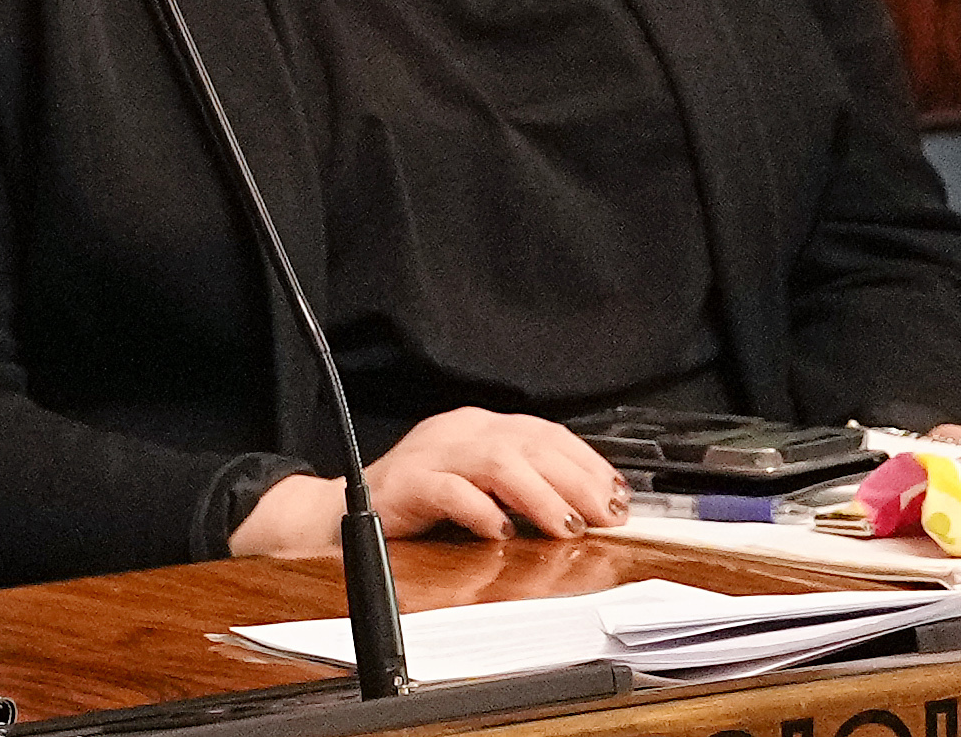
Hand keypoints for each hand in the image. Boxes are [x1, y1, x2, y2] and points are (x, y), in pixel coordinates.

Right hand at [232, 409, 633, 556]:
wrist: (341, 515)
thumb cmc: (420, 507)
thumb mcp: (482, 491)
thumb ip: (526, 492)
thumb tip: (591, 510)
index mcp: (478, 428)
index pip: (545, 432)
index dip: (587, 463)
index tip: (618, 497)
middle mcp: (457, 432)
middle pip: (528, 442)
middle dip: (575, 480)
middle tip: (605, 516)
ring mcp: (429, 454)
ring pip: (495, 461)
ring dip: (538, 494)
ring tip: (565, 526)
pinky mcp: (405, 484)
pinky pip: (448, 490)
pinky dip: (480, 510)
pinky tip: (501, 531)